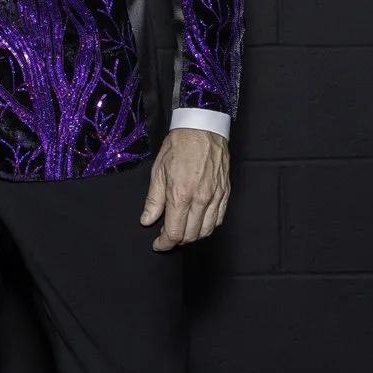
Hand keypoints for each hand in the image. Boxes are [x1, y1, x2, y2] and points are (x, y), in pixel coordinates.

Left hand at [139, 127, 230, 251]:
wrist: (202, 128)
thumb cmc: (179, 146)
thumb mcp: (158, 171)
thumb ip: (154, 200)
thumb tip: (147, 220)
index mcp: (181, 195)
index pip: (175, 232)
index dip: (165, 243)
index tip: (158, 244)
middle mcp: (201, 199)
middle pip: (191, 235)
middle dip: (177, 241)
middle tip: (167, 237)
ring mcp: (216, 197)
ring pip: (206, 230)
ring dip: (193, 236)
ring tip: (182, 231)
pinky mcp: (225, 192)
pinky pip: (219, 219)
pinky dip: (209, 226)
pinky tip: (199, 222)